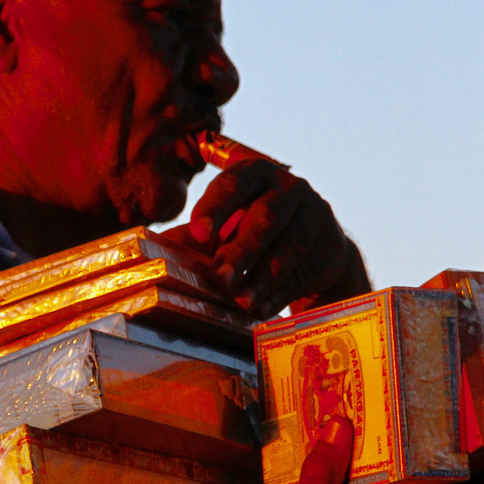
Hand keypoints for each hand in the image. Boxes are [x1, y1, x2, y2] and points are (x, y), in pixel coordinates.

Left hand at [174, 159, 369, 317]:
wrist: (315, 247)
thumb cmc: (254, 230)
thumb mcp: (227, 225)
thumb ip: (195, 235)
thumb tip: (152, 252)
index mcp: (257, 173)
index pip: (235, 183)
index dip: (216, 207)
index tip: (199, 233)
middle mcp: (291, 188)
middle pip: (266, 217)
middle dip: (242, 250)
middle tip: (221, 278)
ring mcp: (317, 216)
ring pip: (290, 248)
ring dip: (263, 277)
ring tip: (241, 302)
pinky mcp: (331, 247)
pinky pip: (306, 273)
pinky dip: (282, 293)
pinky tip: (261, 310)